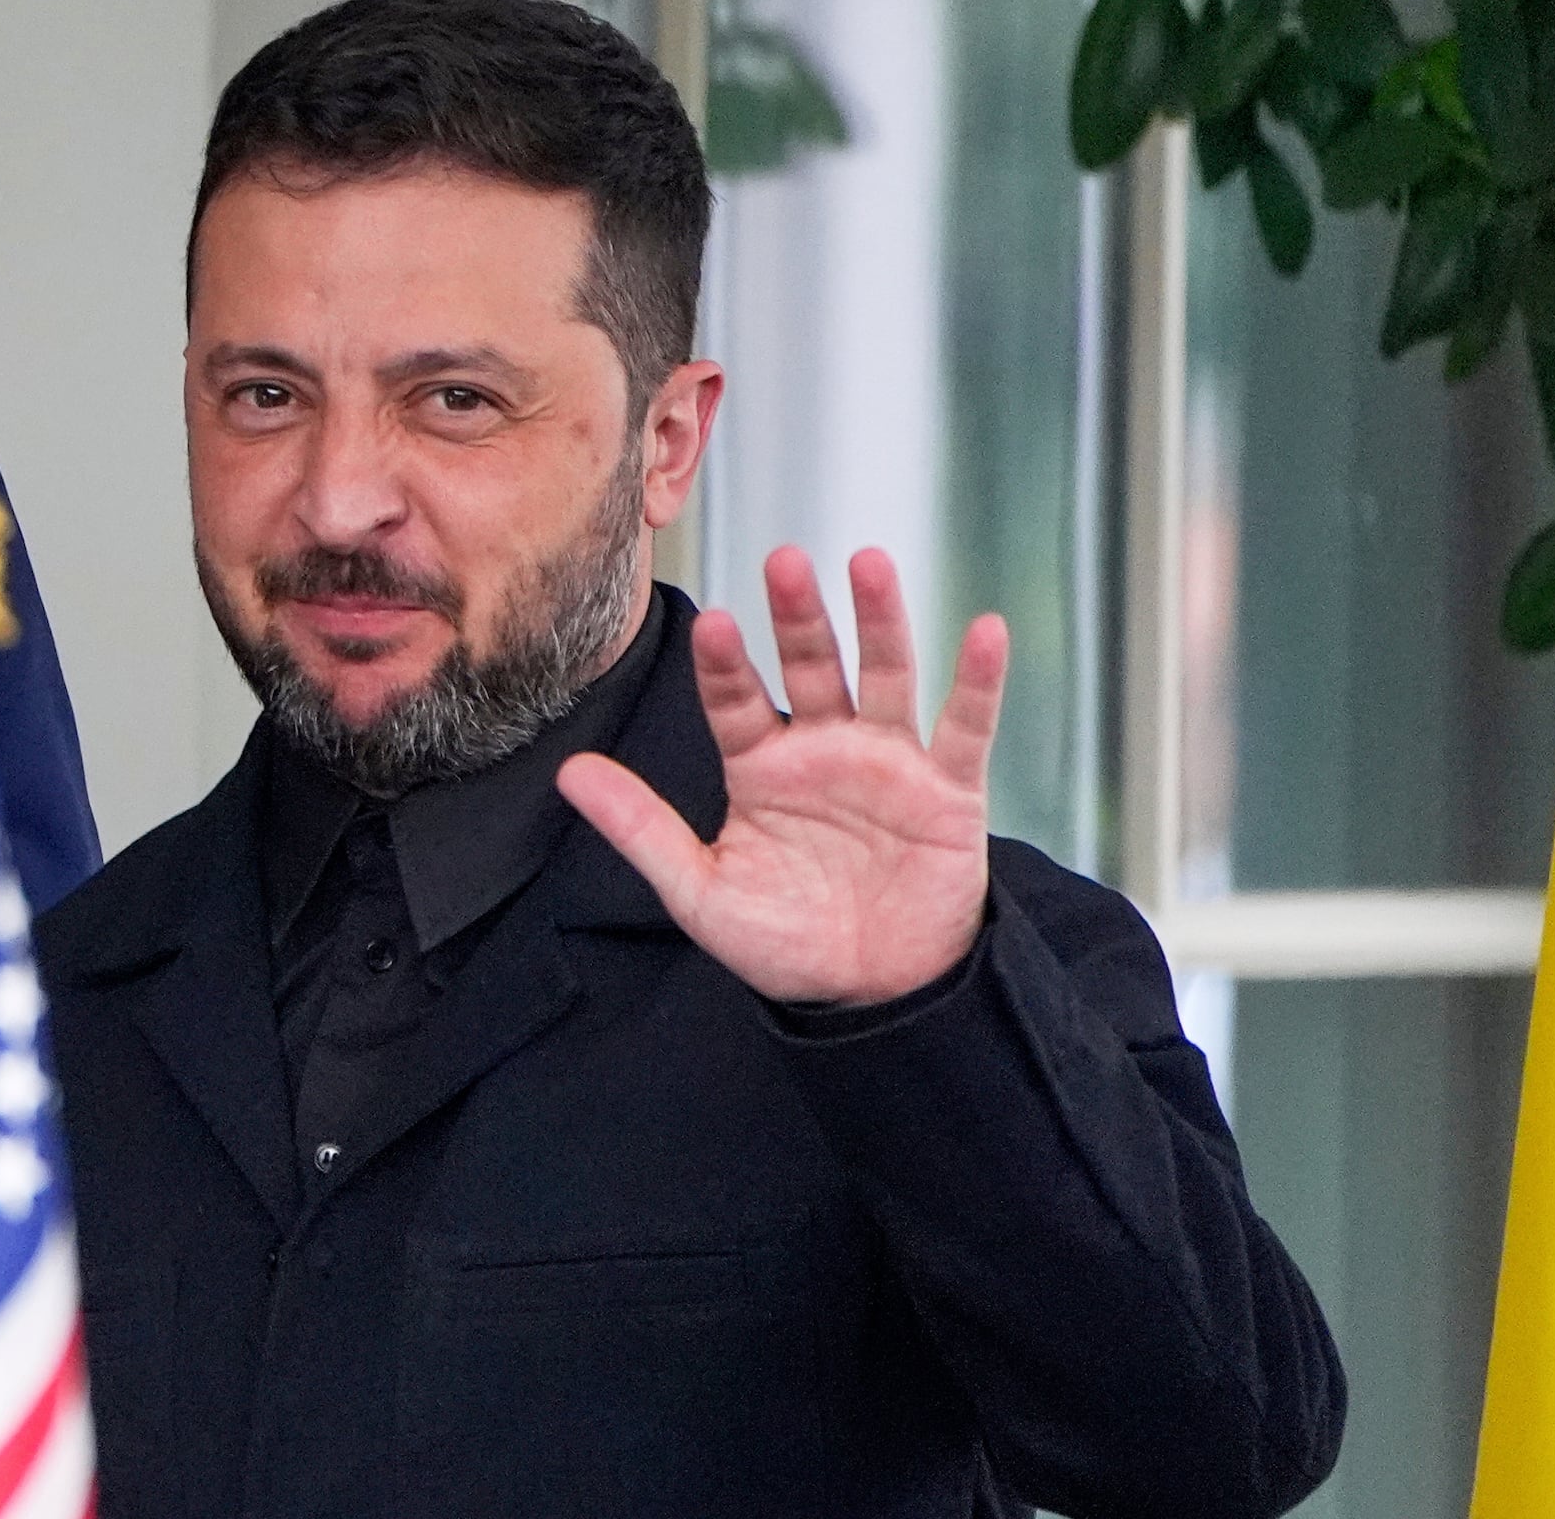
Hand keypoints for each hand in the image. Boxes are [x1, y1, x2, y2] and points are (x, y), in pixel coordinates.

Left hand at [555, 547, 1005, 1008]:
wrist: (870, 995)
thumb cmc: (783, 942)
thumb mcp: (700, 890)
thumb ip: (640, 828)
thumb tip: (569, 772)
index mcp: (760, 766)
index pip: (735, 698)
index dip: (725, 663)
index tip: (710, 621)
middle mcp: (823, 749)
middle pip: (809, 665)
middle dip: (797, 614)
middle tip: (783, 559)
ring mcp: (887, 762)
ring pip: (884, 676)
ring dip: (880, 620)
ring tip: (868, 563)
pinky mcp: (949, 790)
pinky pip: (966, 727)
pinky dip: (978, 680)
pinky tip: (986, 631)